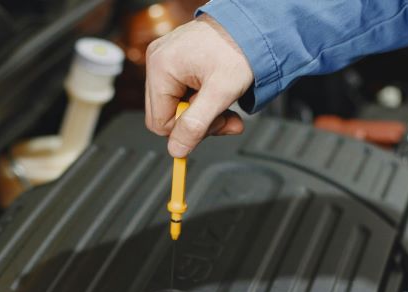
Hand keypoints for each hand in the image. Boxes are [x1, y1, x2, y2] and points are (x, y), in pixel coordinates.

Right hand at [145, 14, 253, 157]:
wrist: (251, 25)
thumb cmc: (238, 49)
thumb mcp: (221, 93)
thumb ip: (196, 125)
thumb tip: (176, 150)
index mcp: (161, 68)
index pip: (160, 123)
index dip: (188, 131)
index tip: (215, 124)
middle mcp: (157, 60)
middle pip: (167, 114)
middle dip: (199, 121)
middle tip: (226, 116)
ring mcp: (164, 57)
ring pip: (176, 104)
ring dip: (204, 111)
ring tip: (225, 101)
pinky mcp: (175, 58)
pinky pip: (181, 90)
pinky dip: (202, 96)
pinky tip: (217, 90)